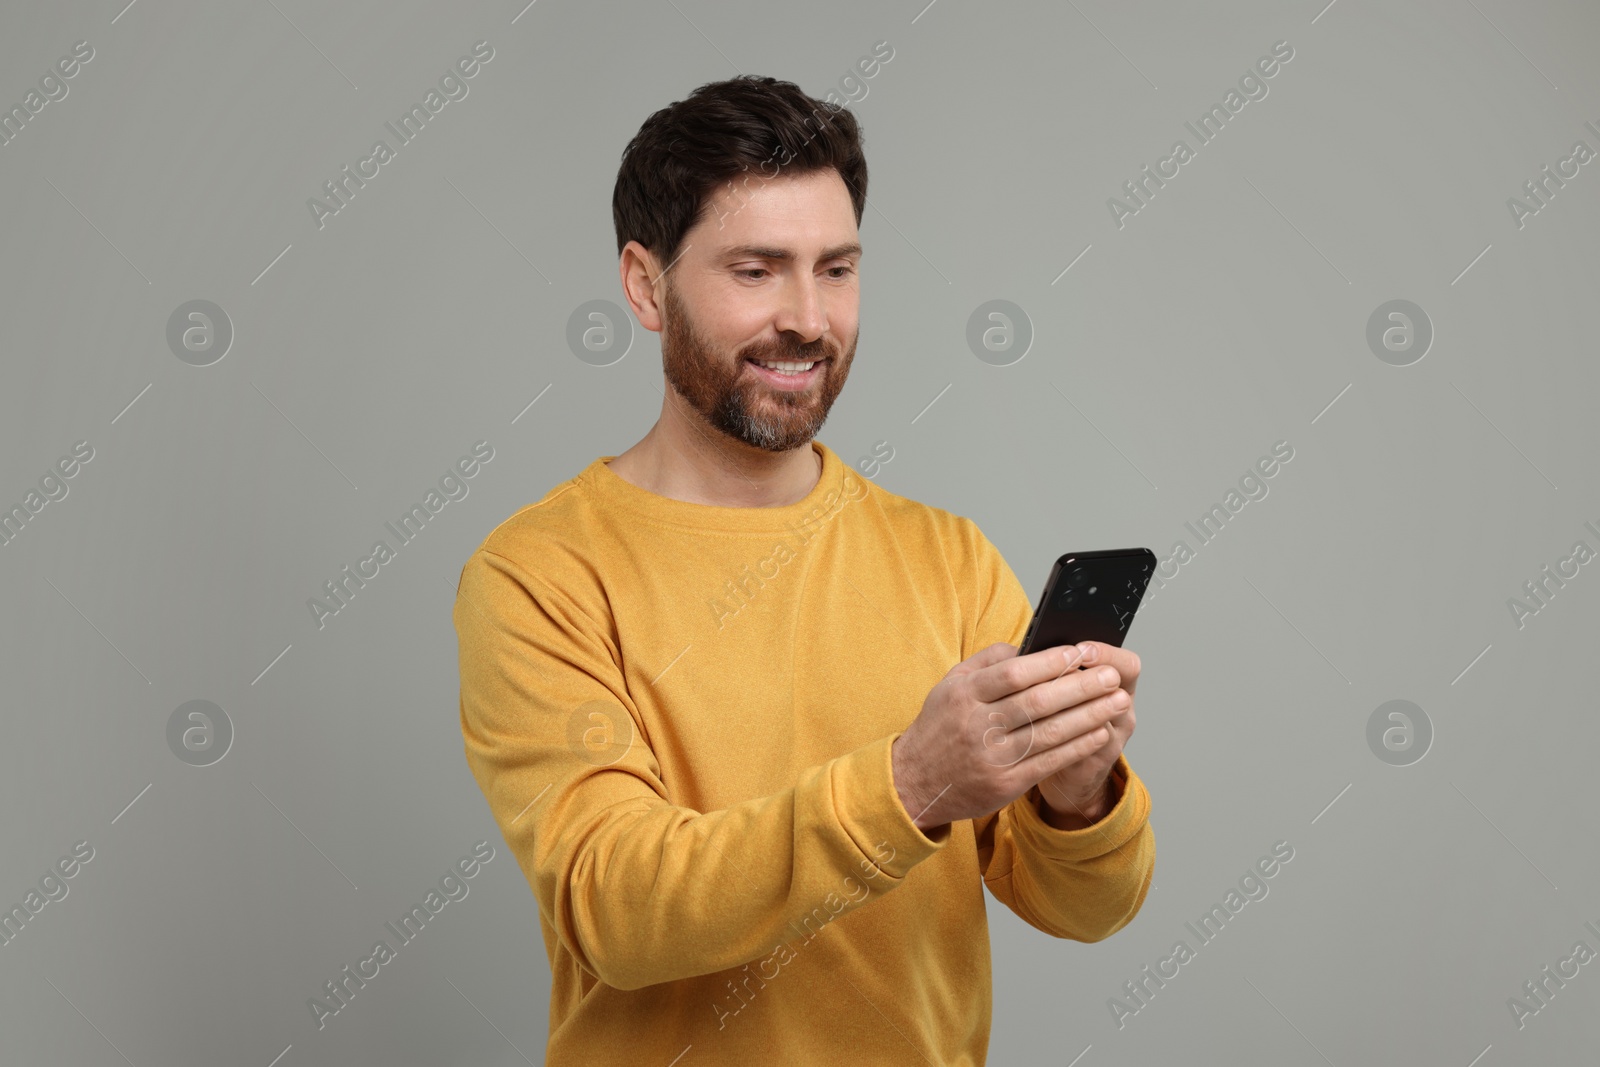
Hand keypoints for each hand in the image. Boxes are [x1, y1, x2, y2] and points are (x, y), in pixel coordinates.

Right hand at [891, 640, 1134, 831]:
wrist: (913, 783)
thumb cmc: (940, 727)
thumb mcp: (950, 685)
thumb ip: (987, 661)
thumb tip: (1029, 645)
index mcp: (963, 695)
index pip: (1013, 674)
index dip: (1051, 662)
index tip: (1081, 653)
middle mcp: (976, 725)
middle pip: (1037, 702)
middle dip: (1081, 686)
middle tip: (1111, 675)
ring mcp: (991, 757)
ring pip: (1049, 732)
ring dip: (1090, 715)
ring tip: (1117, 701)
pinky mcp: (1004, 784)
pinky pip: (1049, 761)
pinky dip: (1078, 746)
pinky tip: (1100, 732)